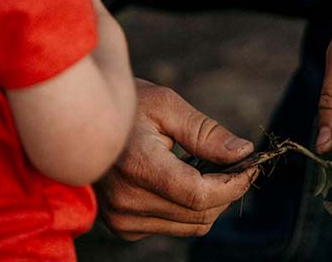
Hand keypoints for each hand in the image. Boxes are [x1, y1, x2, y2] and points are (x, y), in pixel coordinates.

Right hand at [96, 80, 257, 240]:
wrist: (80, 121)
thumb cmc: (126, 105)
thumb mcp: (167, 106)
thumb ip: (206, 133)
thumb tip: (243, 151)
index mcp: (137, 167)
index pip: (200, 194)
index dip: (234, 183)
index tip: (251, 164)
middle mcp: (126, 202)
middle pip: (200, 213)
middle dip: (228, 189)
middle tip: (238, 161)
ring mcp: (122, 218)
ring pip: (191, 225)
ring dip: (210, 200)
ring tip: (209, 166)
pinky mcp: (123, 226)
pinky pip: (173, 226)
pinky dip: (189, 207)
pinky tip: (184, 177)